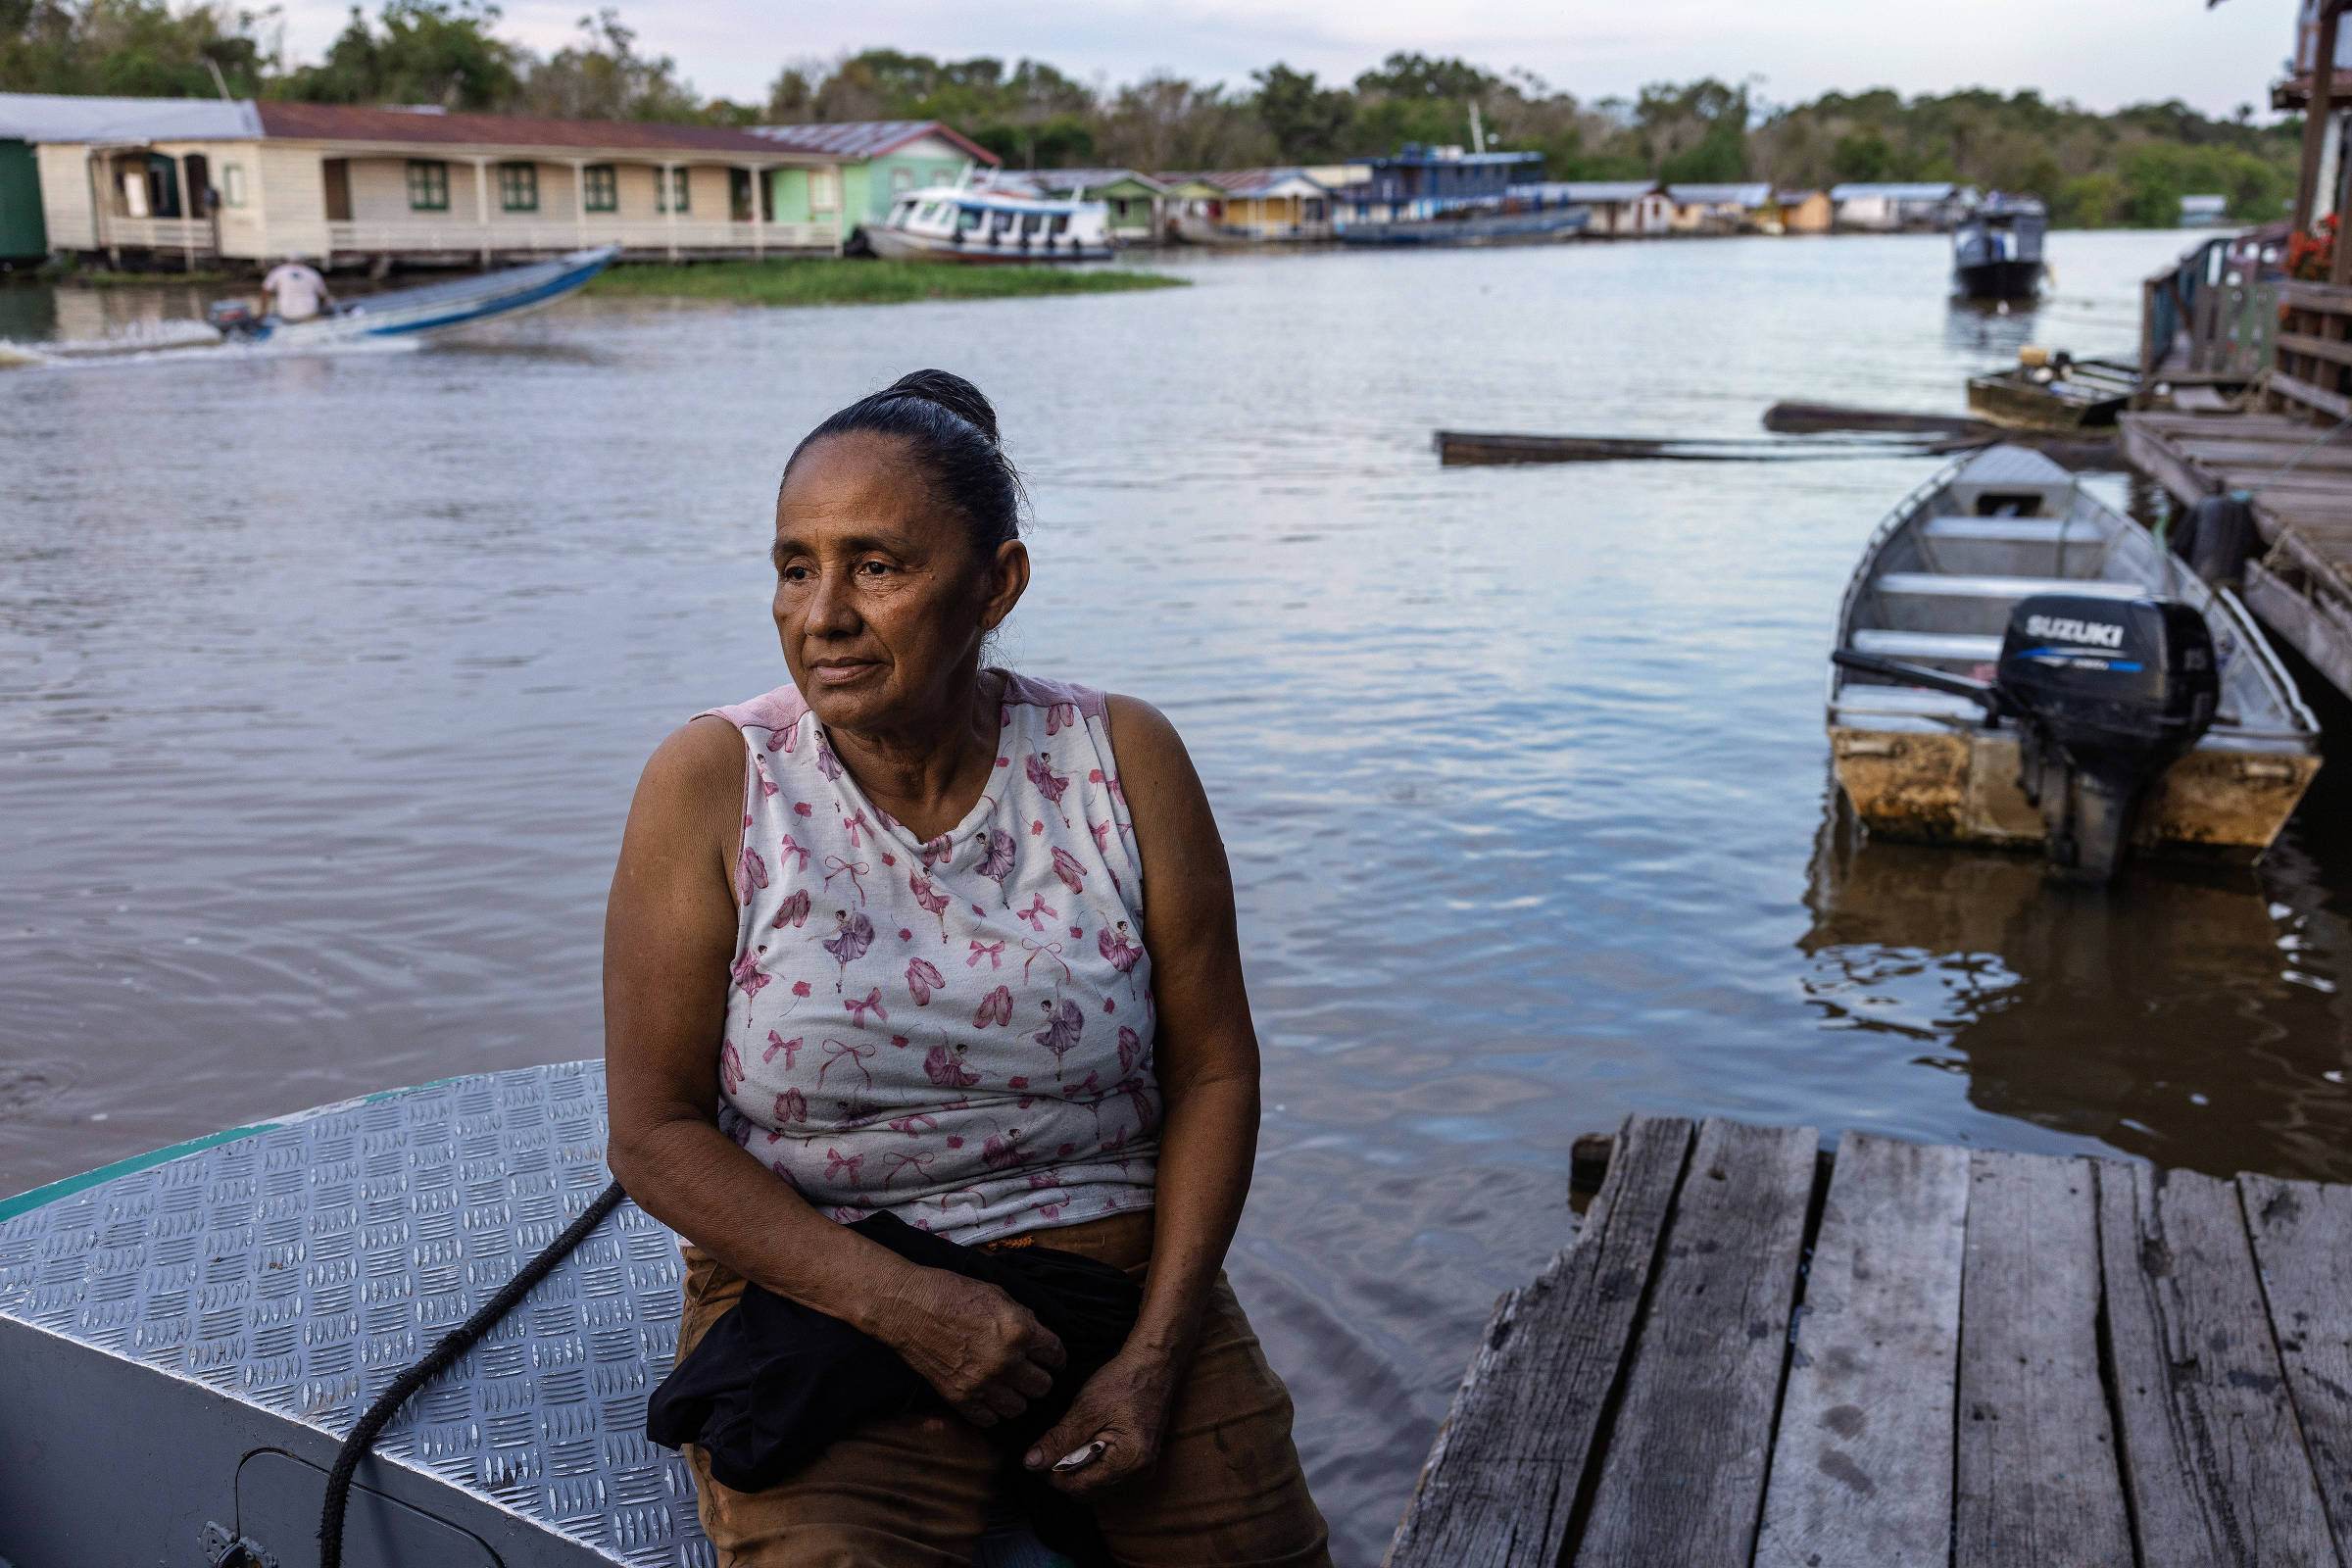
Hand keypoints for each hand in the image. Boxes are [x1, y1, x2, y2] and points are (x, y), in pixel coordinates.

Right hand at [874, 1265, 1066, 1427]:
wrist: (908, 1306)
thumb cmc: (952, 1293)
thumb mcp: (998, 1295)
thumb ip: (1023, 1318)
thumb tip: (1038, 1336)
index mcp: (1018, 1331)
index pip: (1056, 1355)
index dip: (1056, 1357)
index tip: (1051, 1359)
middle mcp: (1005, 1361)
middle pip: (1043, 1387)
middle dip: (1040, 1377)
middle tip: (1031, 1371)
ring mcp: (981, 1383)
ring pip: (1019, 1408)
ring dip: (1018, 1397)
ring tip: (1010, 1385)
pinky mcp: (959, 1398)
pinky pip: (989, 1420)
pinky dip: (993, 1411)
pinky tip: (990, 1397)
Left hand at [1021, 1345, 1181, 1496]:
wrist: (1153, 1365)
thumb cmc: (1123, 1382)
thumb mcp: (1086, 1409)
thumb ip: (1058, 1440)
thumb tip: (1031, 1463)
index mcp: (1129, 1462)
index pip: (1079, 1487)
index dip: (1053, 1476)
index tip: (1039, 1457)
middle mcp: (1139, 1473)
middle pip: (1088, 1491)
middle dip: (1065, 1475)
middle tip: (1053, 1447)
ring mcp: (1142, 1470)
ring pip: (1097, 1486)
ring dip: (1078, 1470)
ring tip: (1072, 1441)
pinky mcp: (1140, 1462)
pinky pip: (1108, 1476)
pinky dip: (1092, 1465)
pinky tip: (1086, 1443)